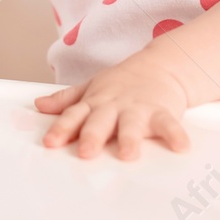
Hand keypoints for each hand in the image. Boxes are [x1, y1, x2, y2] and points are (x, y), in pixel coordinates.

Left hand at [34, 54, 193, 159]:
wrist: (160, 65)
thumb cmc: (121, 83)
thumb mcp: (91, 88)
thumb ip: (66, 100)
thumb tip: (39, 105)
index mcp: (95, 102)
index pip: (74, 115)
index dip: (61, 129)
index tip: (50, 143)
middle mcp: (114, 106)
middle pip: (100, 121)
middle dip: (92, 136)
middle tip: (86, 152)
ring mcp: (138, 108)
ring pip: (132, 124)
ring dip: (130, 138)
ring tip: (128, 154)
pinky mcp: (162, 111)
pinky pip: (169, 124)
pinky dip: (175, 134)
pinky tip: (180, 146)